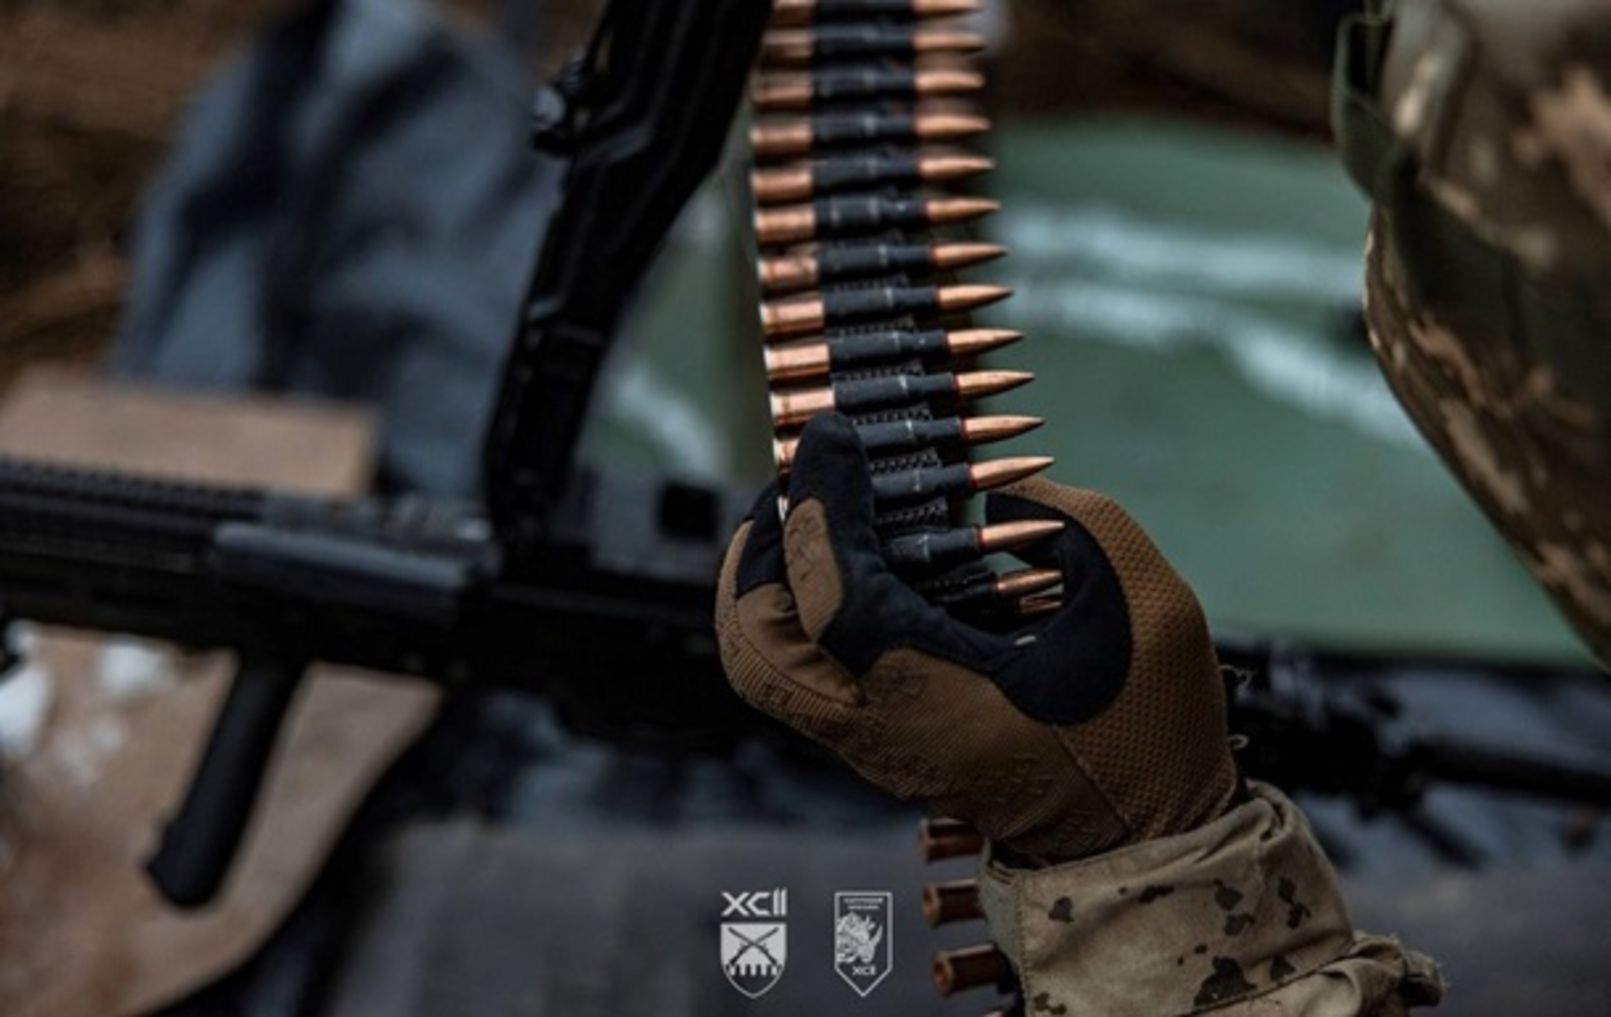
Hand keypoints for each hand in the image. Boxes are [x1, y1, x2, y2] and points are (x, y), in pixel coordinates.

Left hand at [715, 414, 1238, 861]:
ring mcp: (871, 747)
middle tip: (798, 482)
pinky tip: (854, 560)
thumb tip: (993, 495)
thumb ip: (1074, 523)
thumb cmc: (1150, 731)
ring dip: (769, 582)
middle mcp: (879, 729)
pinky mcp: (880, 748)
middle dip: (757, 549)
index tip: (831, 434)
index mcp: (933, 694)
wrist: (1145, 845)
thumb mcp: (1146, 603)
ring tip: (812, 514)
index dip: (818, 500)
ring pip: (764, 666)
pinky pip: (801, 677)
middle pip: (752, 642)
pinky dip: (799, 611)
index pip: (828, 592)